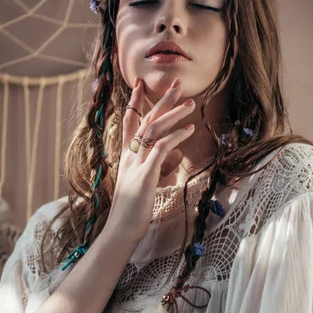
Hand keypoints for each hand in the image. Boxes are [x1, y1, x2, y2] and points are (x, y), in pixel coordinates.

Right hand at [106, 78, 195, 243]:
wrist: (122, 229)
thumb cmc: (134, 210)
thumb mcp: (148, 183)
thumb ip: (160, 165)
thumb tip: (176, 154)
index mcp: (127, 157)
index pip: (130, 123)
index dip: (134, 102)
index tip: (139, 84)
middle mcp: (130, 156)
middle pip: (145, 120)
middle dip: (161, 100)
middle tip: (176, 83)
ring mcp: (137, 164)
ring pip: (154, 130)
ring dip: (172, 114)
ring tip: (190, 104)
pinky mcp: (146, 175)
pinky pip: (161, 149)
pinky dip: (175, 137)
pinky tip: (189, 130)